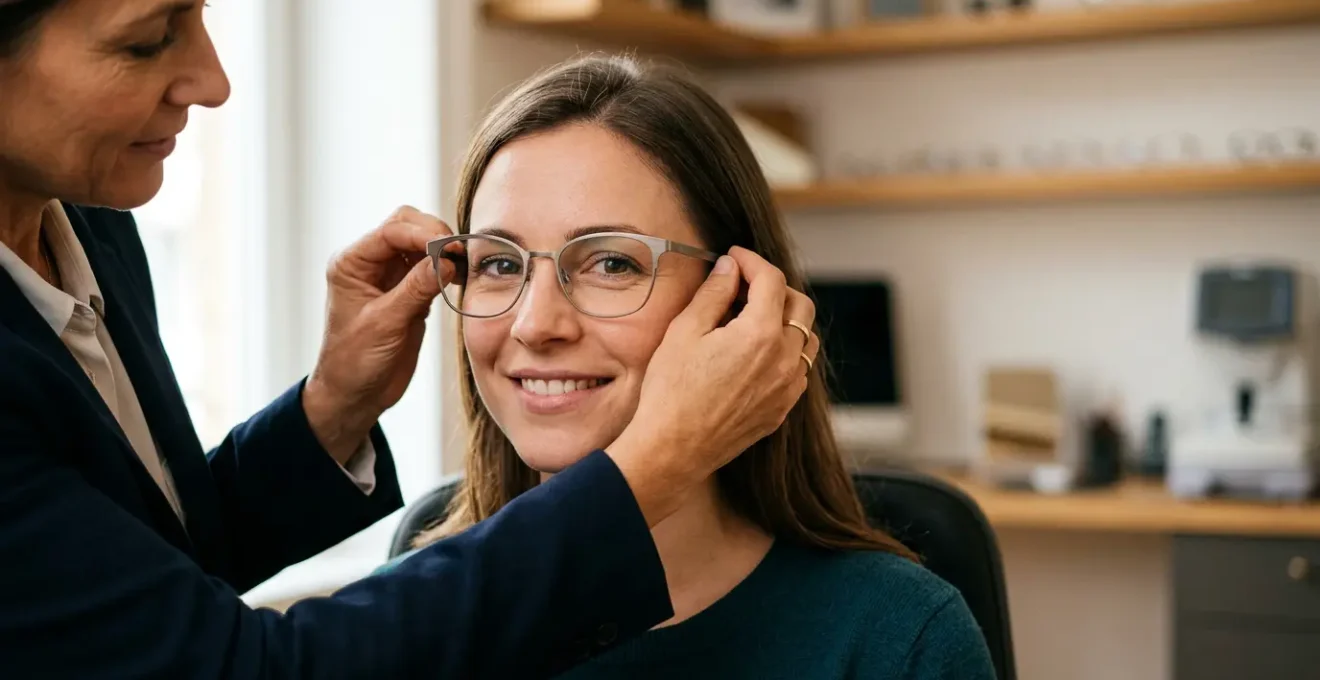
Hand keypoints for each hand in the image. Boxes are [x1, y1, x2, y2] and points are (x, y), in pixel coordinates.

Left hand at [303, 206, 455, 463]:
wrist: (355, 395)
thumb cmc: (354, 362)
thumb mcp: (384, 324)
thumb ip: (415, 290)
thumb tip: (447, 261)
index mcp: (352, 264)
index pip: (391, 230)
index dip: (423, 233)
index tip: (449, 247)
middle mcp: (371, 264)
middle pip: (407, 225)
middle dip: (435, 233)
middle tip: (458, 253)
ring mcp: (392, 277)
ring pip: (423, 243)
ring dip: (444, 249)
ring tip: (463, 266)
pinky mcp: (410, 292)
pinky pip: (433, 268)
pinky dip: (448, 268)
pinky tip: (460, 278)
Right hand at [605, 247, 819, 525]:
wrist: (673, 448)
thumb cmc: (672, 391)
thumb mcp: (685, 331)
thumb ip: (714, 293)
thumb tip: (730, 268)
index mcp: (761, 334)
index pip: (773, 280)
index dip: (753, 261)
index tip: (734, 257)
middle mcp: (784, 360)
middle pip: (801, 306)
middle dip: (775, 288)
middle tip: (743, 286)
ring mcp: (787, 387)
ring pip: (805, 340)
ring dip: (784, 321)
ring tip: (749, 320)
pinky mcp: (782, 409)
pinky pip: (797, 370)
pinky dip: (784, 352)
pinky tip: (753, 354)